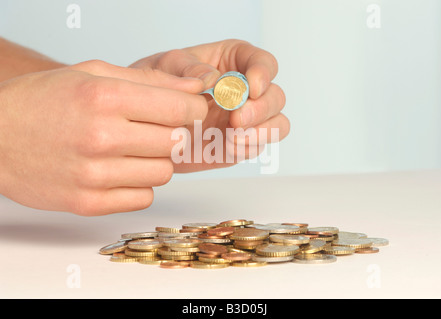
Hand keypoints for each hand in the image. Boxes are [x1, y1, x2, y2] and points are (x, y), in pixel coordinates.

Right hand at [0, 60, 207, 214]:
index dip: (193, 109)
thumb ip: (150, 80)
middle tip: (155, 128)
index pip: (180, 108)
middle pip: (176, 142)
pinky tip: (119, 170)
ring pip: (164, 172)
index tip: (189, 109)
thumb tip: (196, 87)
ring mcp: (94, 175)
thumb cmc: (44, 101)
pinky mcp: (88, 203)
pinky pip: (143, 197)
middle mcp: (101, 137)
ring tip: (132, 149)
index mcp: (105, 97)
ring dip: (156, 160)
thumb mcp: (92, 74)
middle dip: (174, 134)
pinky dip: (139, 184)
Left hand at [130, 39, 289, 172]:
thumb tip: (210, 76)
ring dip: (263, 131)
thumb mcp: (165, 67)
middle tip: (238, 119)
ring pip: (278, 123)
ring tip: (234, 137)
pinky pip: (259, 146)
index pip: (263, 63)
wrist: (148, 125)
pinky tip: (228, 147)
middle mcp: (246, 90)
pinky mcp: (242, 141)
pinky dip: (248, 148)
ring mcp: (247, 118)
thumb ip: (187, 68)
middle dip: (262, 109)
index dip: (264, 74)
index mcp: (234, 62)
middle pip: (276, 96)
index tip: (252, 88)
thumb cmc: (158, 87)